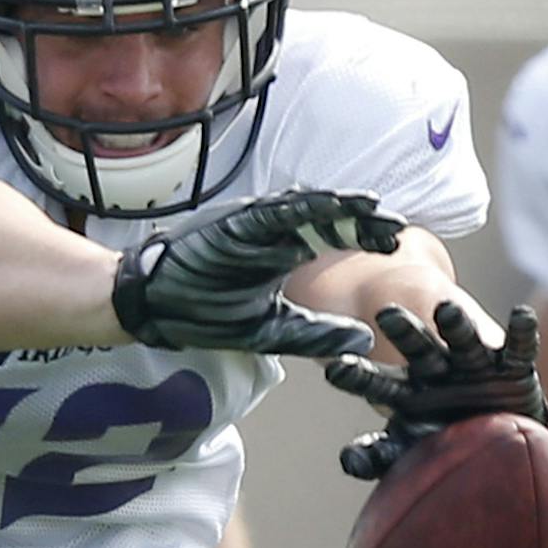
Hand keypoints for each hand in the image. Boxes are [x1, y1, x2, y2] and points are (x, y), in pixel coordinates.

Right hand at [113, 187, 405, 356]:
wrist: (151, 305)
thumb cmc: (202, 313)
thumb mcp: (271, 331)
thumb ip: (315, 334)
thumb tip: (364, 341)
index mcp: (282, 253)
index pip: (332, 238)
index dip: (363, 238)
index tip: (393, 246)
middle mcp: (272, 232)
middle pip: (328, 218)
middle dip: (362, 220)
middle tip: (396, 227)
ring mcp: (253, 223)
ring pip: (305, 207)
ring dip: (339, 206)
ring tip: (372, 208)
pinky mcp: (233, 222)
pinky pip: (273, 210)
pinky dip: (302, 207)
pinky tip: (329, 207)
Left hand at [328, 302, 547, 479]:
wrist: (493, 439)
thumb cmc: (441, 445)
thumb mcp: (408, 450)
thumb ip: (379, 455)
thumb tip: (349, 460)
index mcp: (406, 392)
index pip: (378, 382)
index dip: (360, 375)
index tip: (336, 369)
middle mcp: (438, 370)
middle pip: (418, 348)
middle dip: (405, 332)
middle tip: (386, 314)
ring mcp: (474, 365)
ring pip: (464, 339)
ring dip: (456, 325)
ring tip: (447, 311)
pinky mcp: (513, 368)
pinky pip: (519, 349)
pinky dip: (522, 333)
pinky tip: (521, 315)